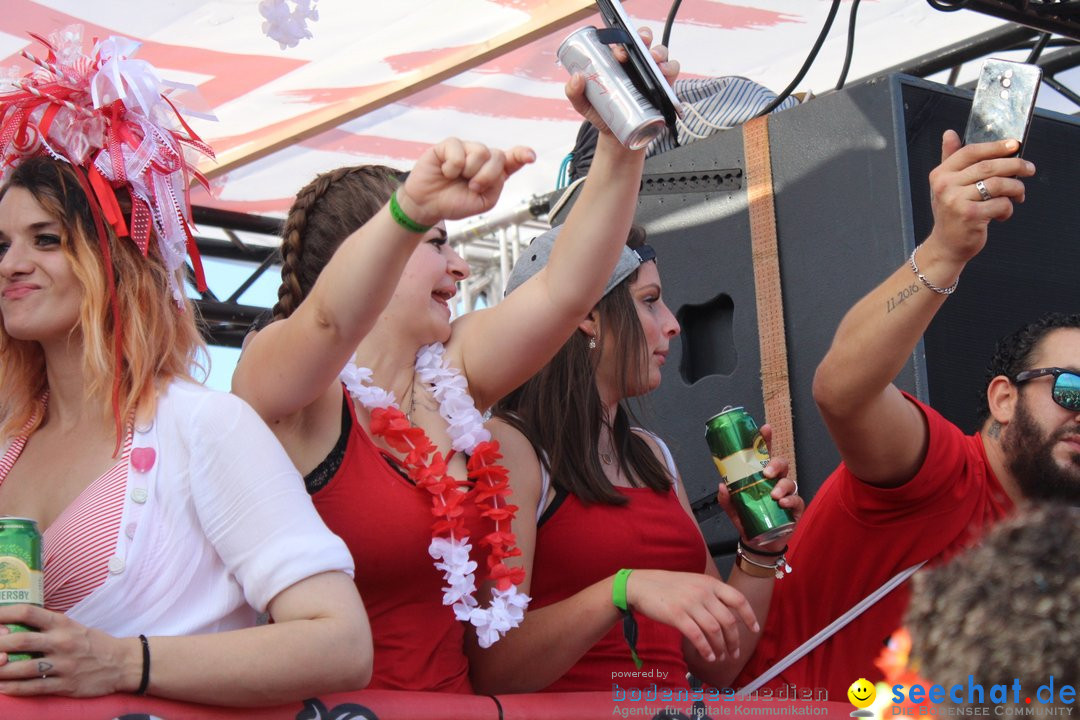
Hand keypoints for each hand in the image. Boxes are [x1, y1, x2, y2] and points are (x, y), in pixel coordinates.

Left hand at [0, 604, 136, 697]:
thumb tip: (11, 629)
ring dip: (0, 670)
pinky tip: (1, 687)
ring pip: (23, 668)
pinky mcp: (65, 685)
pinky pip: (33, 687)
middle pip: (20, 641)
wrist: (122, 663)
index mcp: (63, 624)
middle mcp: (62, 642)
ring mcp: (63, 665)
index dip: (4, 614)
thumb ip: (47, 629)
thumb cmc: (93, 644)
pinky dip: (13, 688)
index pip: (28, 613)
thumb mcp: (73, 628)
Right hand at [398, 138, 535, 225]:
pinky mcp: (449, 145)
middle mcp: (482, 158)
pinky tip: (445, 172)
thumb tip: (493, 167)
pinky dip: (452, 167)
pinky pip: (458, 150)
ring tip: (458, 179)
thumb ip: (495, 186)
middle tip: (473, 187)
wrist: (428, 205)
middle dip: (488, 175)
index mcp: (494, 172)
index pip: (512, 159)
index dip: (522, 155)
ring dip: (470, 171)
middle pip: (498, 156)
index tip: (530, 157)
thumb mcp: (483, 202)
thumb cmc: (455, 202)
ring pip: (481, 152)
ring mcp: (466, 149)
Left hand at [565, 26, 679, 135]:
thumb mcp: (583, 103)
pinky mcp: (664, 85)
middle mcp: (635, 63)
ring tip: (654, 61)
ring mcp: (651, 73)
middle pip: (643, 41)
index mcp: (617, 61)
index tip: (618, 54)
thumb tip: (577, 77)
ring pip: (660, 53)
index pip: (621, 42)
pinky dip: (671, 69)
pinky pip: (672, 70)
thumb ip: (574, 92)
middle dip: (643, 37)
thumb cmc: (602, 113)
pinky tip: (664, 74)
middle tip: (640, 46)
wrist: (617, 136)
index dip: (622, 41)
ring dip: (659, 52)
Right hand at [623, 569, 757, 663]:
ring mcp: (689, 603)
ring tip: (721, 657)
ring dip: (721, 647)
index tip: (754, 629)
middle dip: (734, 641)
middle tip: (734, 653)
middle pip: (728, 620)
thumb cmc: (667, 586)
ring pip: (714, 630)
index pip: (738, 599)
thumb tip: (729, 615)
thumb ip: (711, 594)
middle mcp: (702, 592)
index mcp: (710, 583)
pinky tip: (708, 656)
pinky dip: (706, 649)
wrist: (641, 585)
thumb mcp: (694, 582)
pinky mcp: (676, 615)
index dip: (749, 616)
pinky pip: (697, 636)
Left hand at [715, 423, 803, 553]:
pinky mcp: (795, 508)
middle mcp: (775, 482)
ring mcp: (787, 494)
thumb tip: (722, 485)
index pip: (764, 454)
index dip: (765, 440)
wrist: (758, 542)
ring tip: (774, 495)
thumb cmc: (748, 519)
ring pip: (790, 481)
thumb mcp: (733, 508)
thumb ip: (726, 498)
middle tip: (767, 473)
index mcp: (760, 477)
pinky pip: (797, 500)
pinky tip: (782, 504)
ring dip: (782, 486)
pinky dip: (790, 500)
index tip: (765, 429)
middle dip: (776, 465)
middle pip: (781, 464)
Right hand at [923, 130, 1034, 263]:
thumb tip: (949, 133)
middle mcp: (945, 186)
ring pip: (998, 184)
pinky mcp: (970, 216)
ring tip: (1019, 194)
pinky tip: (1004, 213)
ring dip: (1016, 188)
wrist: (947, 245)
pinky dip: (1008, 208)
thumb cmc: (951, 213)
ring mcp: (956, 201)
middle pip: (988, 166)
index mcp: (940, 174)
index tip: (1014, 145)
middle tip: (1028, 169)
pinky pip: (1000, 204)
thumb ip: (949, 159)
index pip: (970, 152)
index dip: (995, 147)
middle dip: (1015, 165)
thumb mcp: (946, 185)